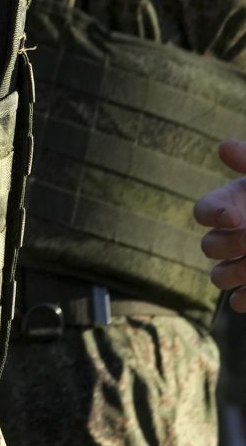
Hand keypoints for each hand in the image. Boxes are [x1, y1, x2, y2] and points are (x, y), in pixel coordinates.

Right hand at [196, 138, 245, 310]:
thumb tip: (224, 146)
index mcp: (232, 206)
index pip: (204, 211)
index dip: (213, 215)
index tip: (235, 217)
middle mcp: (232, 235)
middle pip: (209, 247)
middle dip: (229, 245)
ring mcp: (242, 263)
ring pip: (218, 276)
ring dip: (234, 274)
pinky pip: (239, 300)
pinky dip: (245, 299)